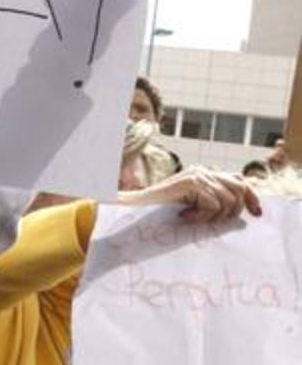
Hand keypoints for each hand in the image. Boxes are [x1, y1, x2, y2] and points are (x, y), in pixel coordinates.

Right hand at [119, 168, 260, 223]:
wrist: (136, 210)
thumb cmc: (162, 213)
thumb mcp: (195, 205)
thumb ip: (214, 200)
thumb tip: (244, 208)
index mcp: (204, 174)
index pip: (239, 180)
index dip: (251, 197)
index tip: (256, 214)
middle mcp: (202, 171)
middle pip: (240, 187)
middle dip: (235, 209)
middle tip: (217, 221)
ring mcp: (197, 175)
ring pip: (228, 199)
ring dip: (214, 216)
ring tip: (194, 219)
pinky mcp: (191, 183)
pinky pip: (213, 205)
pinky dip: (201, 217)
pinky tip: (185, 217)